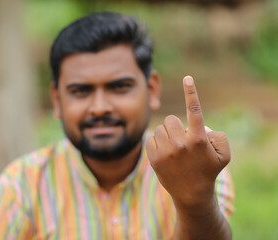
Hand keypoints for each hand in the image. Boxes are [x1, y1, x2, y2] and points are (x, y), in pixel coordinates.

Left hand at [146, 76, 230, 207]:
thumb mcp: (223, 154)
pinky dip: (157, 142)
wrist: (191, 194)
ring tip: (173, 149)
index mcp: (198, 139)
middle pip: (171, 119)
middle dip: (176, 127)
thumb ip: (218, 135)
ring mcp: (166, 151)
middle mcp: (181, 143)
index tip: (187, 78)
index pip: (194, 110)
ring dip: (166, 134)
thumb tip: (203, 126)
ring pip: (160, 128)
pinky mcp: (154, 157)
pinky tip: (164, 153)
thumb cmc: (208, 170)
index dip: (191, 92)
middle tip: (181, 139)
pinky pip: (151, 138)